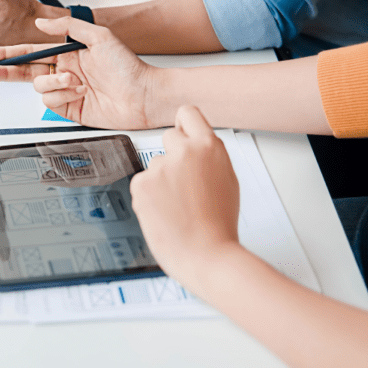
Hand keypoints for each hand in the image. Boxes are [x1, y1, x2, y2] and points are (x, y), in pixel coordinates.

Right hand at [0, 16, 157, 129]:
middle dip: (5, 70)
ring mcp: (65, 91)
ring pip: (39, 87)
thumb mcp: (100, 37)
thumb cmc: (128, 67)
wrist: (144, 95)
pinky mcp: (69, 109)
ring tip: (75, 82)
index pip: (30, 51)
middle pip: (24, 71)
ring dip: (53, 83)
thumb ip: (69, 28)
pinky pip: (50, 102)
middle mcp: (64, 71)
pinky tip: (79, 93)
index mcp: (68, 53)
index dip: (7, 53)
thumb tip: (43, 24)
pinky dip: (62, 96)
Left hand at [129, 106, 241, 295]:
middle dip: (172, 156)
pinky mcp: (141, 184)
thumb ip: (208, 158)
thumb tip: (196, 149)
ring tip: (177, 206)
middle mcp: (184, 152)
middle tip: (182, 182)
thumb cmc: (218, 225)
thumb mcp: (227, 180)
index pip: (188, 113)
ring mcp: (160, 167)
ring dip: (160, 181)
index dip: (183, 124)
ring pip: (154, 165)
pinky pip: (141, 184)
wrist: (205, 254)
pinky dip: (148, 197)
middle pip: (168, 137)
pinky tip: (164, 212)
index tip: (181, 131)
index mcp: (210, 147)